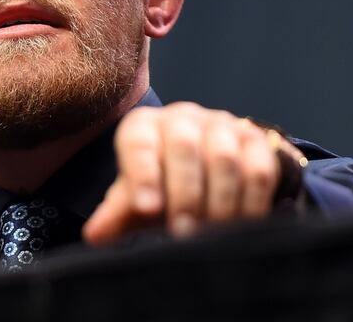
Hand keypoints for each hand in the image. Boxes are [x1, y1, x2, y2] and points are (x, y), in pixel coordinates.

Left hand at [83, 102, 283, 243]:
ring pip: (223, 158)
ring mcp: (220, 125)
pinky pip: (258, 168)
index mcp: (143, 127)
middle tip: (182, 230)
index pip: (138, 143)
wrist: (204, 168)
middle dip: (184, 193)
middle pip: (183, 146)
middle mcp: (181, 118)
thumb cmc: (160, 183)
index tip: (146, 208)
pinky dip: (252, 201)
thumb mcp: (136, 198)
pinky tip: (243, 225)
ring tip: (211, 233)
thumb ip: (116, 214)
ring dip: (218, 201)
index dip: (142, 174)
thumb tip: (94, 235)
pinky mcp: (254, 139)